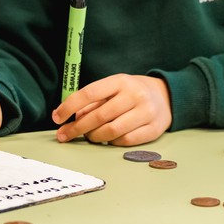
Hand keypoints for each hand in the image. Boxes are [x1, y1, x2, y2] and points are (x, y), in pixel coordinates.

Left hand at [51, 74, 171, 145]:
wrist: (166, 96)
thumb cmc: (132, 92)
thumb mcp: (114, 88)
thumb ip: (94, 100)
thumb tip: (73, 118)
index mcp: (121, 81)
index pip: (89, 93)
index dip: (70, 106)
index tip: (57, 118)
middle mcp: (134, 95)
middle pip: (99, 116)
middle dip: (77, 128)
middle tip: (65, 135)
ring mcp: (146, 112)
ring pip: (111, 131)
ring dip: (94, 137)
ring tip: (89, 136)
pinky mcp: (154, 129)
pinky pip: (125, 141)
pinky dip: (112, 142)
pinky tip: (108, 139)